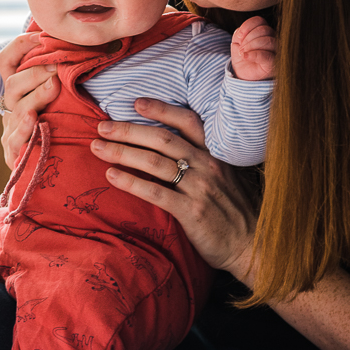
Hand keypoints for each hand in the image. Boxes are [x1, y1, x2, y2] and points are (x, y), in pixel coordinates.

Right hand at [0, 32, 60, 168]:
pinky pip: (14, 139)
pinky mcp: (12, 151)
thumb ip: (60, 76)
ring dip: (36, 95)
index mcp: (17, 89)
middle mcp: (11, 106)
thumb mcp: (58, 97)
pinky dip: (24, 129)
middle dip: (35, 73)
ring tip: (52, 86)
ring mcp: (10, 128)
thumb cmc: (58, 124)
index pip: (7, 60)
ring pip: (17, 108)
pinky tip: (33, 119)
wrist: (50, 163)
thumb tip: (81, 45)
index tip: (41, 37)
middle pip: (13, 83)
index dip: (20, 46)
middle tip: (57, 68)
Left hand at [90, 98, 257, 276]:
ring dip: (123, 152)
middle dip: (129, 130)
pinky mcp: (191, 212)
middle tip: (102, 126)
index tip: (135, 103)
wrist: (251, 246)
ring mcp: (200, 188)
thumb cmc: (232, 212)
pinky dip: (131, 182)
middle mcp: (208, 165)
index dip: (161, 109)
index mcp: (215, 154)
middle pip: (162, 138)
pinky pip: (156, 192)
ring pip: (155, 162)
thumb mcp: (225, 178)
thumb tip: (169, 150)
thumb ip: (202, 161)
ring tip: (98, 148)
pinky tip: (112, 176)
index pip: (187, 122)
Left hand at [230, 15, 276, 80]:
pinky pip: (266, 55)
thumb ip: (240, 33)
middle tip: (240, 48)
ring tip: (242, 53)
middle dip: (248, 38)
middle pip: (264, 30)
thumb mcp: (237, 42)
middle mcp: (273, 40)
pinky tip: (245, 56)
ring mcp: (276, 52)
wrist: (243, 75)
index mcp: (265, 32)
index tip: (238, 37)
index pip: (260, 21)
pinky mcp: (274, 64)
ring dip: (250, 46)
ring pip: (268, 41)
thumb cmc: (243, 57)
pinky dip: (253, 54)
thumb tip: (242, 31)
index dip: (247, 26)